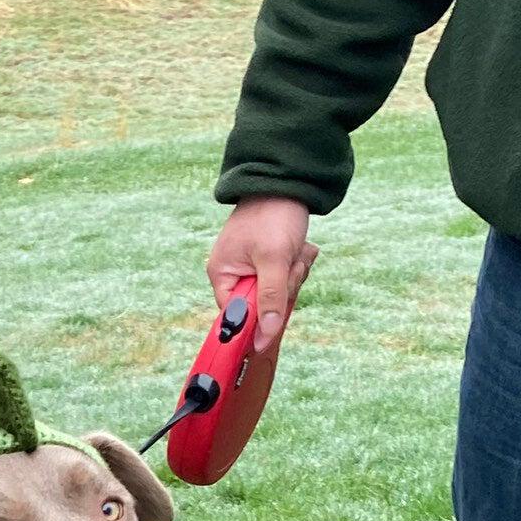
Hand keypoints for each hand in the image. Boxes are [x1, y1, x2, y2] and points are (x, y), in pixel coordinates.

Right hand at [209, 197, 318, 353]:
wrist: (286, 182)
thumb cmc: (273, 215)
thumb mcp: (275, 260)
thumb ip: (270, 299)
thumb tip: (263, 338)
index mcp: (222, 275)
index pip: (236, 316)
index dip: (258, 319)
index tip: (278, 309)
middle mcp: (233, 274)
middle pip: (261, 307)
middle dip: (282, 288)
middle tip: (289, 264)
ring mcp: (252, 269)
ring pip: (278, 293)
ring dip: (293, 275)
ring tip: (294, 252)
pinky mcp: (269, 263)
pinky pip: (285, 279)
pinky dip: (296, 266)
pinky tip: (298, 250)